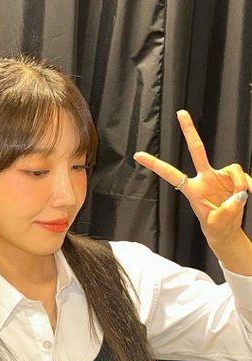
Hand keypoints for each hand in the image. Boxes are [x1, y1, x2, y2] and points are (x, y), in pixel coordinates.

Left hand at [134, 110, 250, 247]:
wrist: (227, 231)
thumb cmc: (215, 228)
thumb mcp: (216, 222)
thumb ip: (227, 209)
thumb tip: (240, 194)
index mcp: (192, 190)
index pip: (171, 174)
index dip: (156, 165)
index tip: (138, 155)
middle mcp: (204, 178)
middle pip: (196, 150)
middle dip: (189, 130)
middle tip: (180, 112)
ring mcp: (219, 176)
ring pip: (233, 168)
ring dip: (240, 182)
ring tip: (242, 197)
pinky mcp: (233, 178)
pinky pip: (243, 176)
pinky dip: (248, 184)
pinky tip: (249, 194)